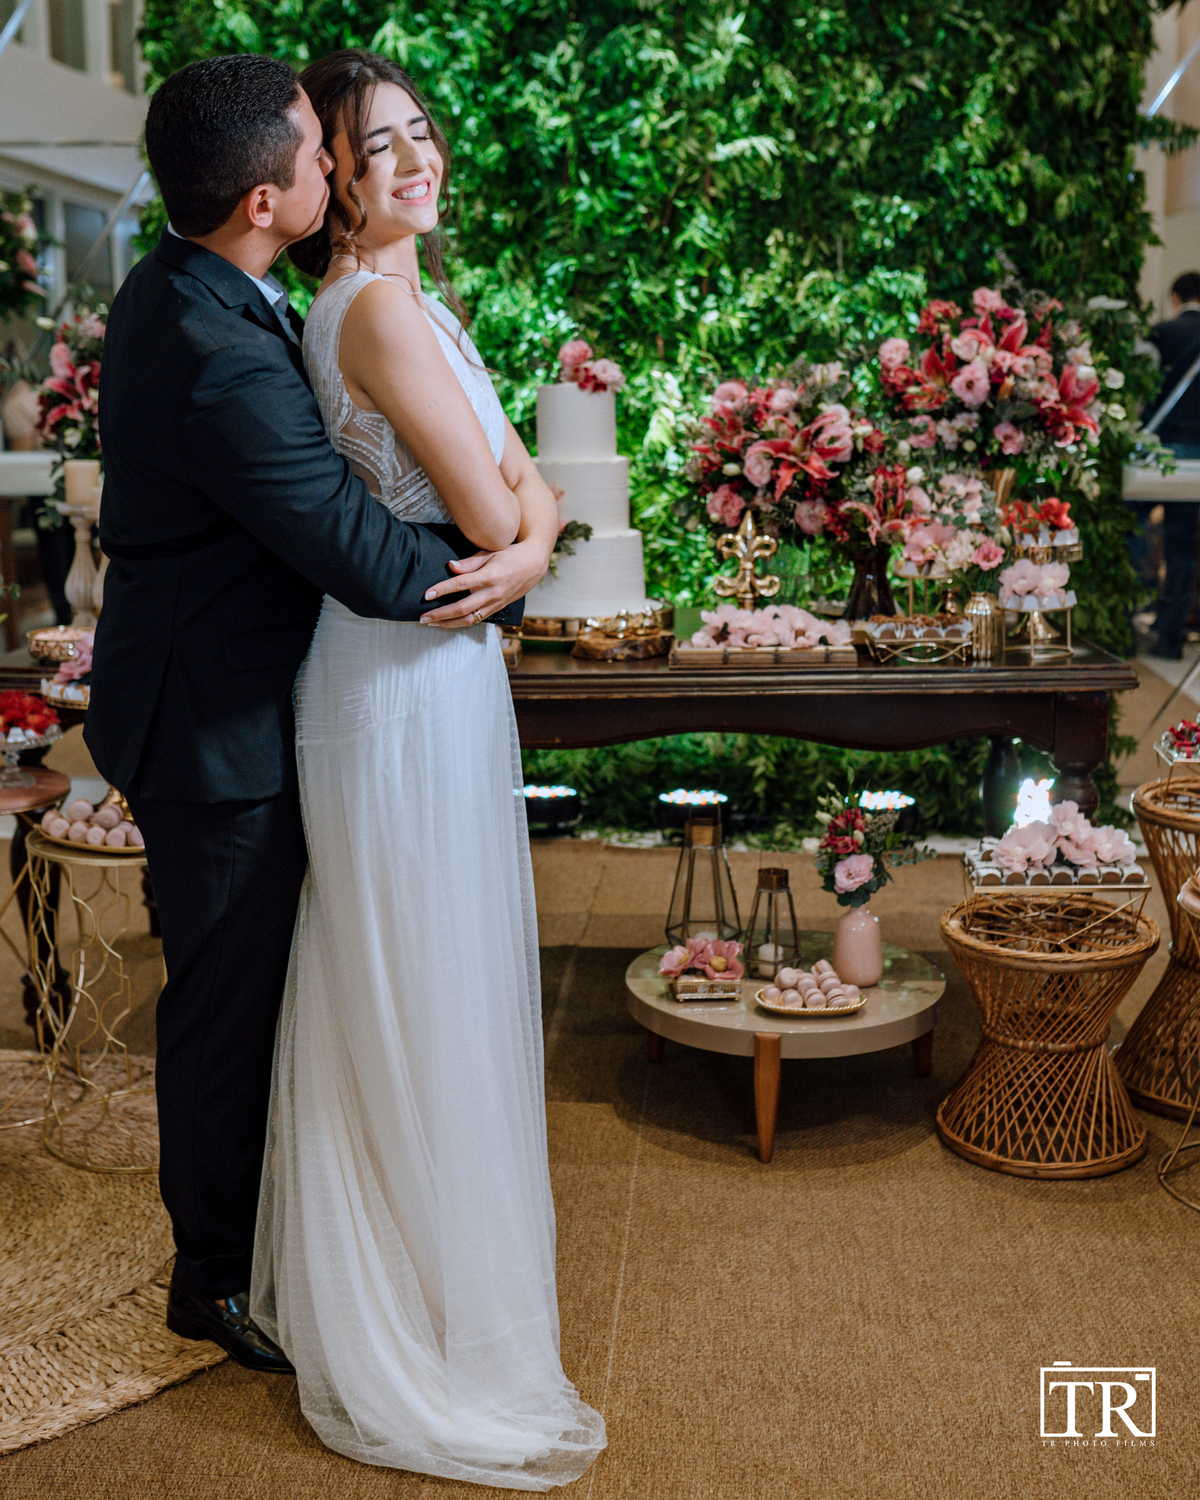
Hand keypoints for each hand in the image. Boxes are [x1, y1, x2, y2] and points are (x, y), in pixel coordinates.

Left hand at [420, 536, 549, 625]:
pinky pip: (478, 619)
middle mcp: (493, 593)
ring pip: (469, 619)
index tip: (427, 594)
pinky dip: (462, 622)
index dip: (442, 589)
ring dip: (449, 623)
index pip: (461, 584)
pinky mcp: (498, 608)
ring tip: (433, 623)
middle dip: (441, 614)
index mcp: (490, 576)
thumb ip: (470, 562)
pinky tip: (450, 622)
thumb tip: (451, 566)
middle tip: (423, 617)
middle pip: (462, 608)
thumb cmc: (511, 555)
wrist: (535, 564)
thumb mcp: (491, 553)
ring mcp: (496, 603)